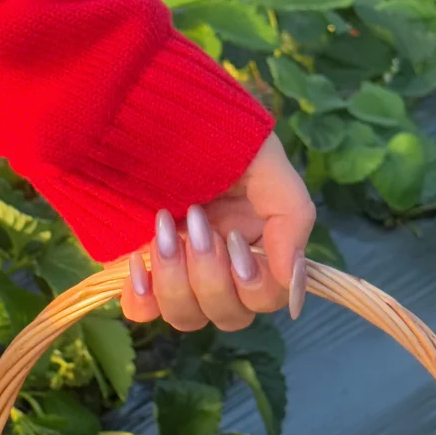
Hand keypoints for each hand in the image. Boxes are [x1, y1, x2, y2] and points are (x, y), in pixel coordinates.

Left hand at [120, 134, 315, 331]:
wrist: (154, 116)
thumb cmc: (216, 135)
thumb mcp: (268, 166)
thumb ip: (293, 220)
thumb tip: (296, 287)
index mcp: (258, 247)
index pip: (268, 297)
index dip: (253, 283)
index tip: (233, 239)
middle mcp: (221, 269)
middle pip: (229, 315)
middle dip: (211, 276)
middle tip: (195, 223)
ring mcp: (180, 274)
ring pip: (187, 318)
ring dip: (175, 280)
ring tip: (162, 229)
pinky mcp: (141, 271)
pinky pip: (142, 311)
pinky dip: (142, 296)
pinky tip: (138, 260)